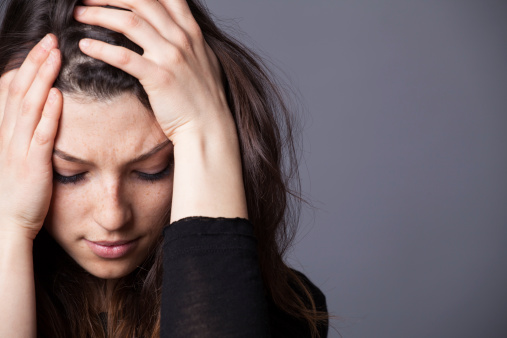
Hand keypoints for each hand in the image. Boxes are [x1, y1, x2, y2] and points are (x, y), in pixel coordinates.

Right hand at [0, 34, 61, 239]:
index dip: (25, 67)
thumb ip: (26, 132)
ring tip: (55, 56)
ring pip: (29, 106)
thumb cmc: (18, 190)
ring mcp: (18, 149)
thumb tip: (42, 108)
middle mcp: (7, 135)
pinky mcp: (32, 164)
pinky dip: (49, 114)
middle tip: (50, 40)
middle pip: (20, 90)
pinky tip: (59, 96)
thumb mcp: (16, 155)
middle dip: (35, 63)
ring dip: (42, 78)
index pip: (11, 91)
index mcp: (4, 132)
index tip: (41, 47)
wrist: (9, 223)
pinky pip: (41, 135)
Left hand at [73, 0, 231, 143]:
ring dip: (98, 15)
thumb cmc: (204, 97)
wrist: (210, 126)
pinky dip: (101, 48)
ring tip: (78, 15)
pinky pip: (124, 57)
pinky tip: (85, 45)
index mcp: (191, 31)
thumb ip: (186, 40)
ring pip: (130, 23)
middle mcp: (181, 38)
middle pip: (141, 1)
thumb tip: (173, 29)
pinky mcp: (159, 78)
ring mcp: (171, 57)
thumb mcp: (203, 59)